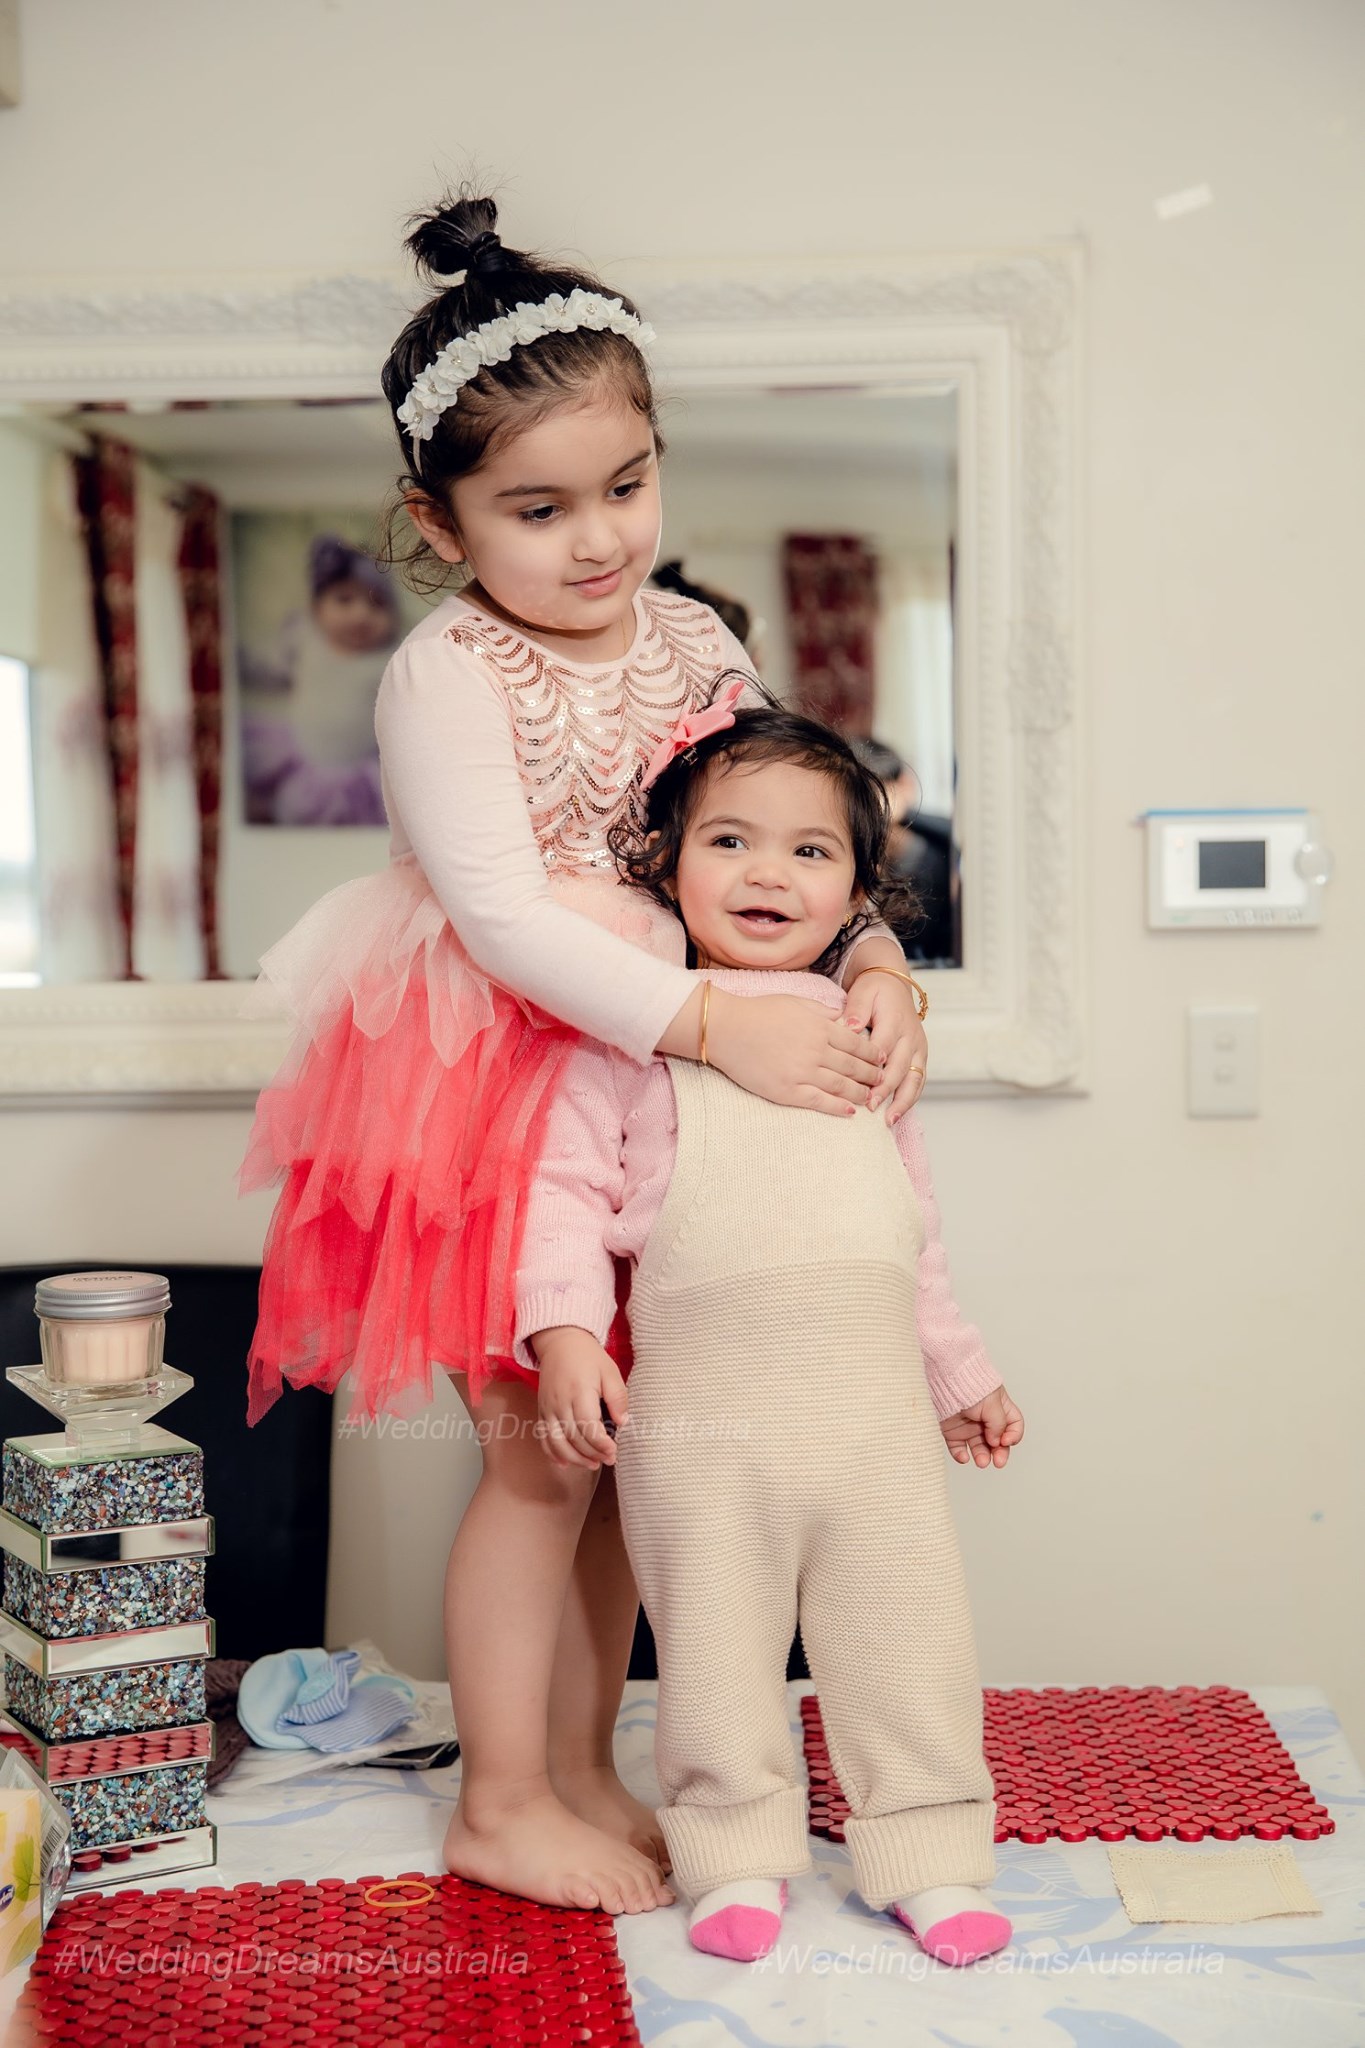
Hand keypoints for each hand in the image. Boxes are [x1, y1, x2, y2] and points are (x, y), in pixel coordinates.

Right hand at [531, 1326, 628, 1468]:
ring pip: (557, 1443)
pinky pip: (544, 1438)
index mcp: (579, 1391)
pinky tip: (566, 1462)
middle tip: (609, 1460)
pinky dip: (553, 1453)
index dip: (601, 1444)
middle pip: (573, 1438)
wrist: (560, 1342)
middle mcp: (560, 1402)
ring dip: (574, 1458)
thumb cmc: (588, 1357)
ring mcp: (548, 1408)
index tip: (613, 1451)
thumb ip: (618, 1397)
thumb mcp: (610, 1371)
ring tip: (592, 1464)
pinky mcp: (541, 1411)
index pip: (588, 1426)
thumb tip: (623, 1422)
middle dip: (592, 1454)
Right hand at [707, 988, 881, 1116]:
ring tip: (870, 1096)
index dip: (872, 1053)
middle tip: (882, 1080)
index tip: (881, 1059)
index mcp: (819, 1027)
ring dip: (860, 1092)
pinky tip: (850, 1111)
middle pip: (853, 1066)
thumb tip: (843, 1017)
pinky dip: (837, 1107)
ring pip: (841, 1086)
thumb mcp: (795, 1002)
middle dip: (871, 1074)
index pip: (856, 1043)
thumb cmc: (758, 1012)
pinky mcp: (787, 1091)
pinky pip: (819, 1101)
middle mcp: (816, 1050)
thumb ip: (822, 1011)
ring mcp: (802, 1072)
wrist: (726, 1029)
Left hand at [842, 968, 928, 1123]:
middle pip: (900, 1068)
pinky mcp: (920, 1056)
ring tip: (889, 1120)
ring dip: (902, 1101)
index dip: (873, 1069)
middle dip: (886, 1090)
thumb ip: (856, 1010)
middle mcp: (910, 1037)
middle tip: (871, 1107)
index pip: (883, 1049)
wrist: (893, 984)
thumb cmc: (874, 990)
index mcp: (895, 1021)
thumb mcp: (863, 992)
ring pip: (914, 1079)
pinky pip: (918, 1081)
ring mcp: (918, 1048)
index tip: (862, 1086)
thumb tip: (849, 1027)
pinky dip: (909, 1099)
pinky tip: (897, 1114)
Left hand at [940, 1385, 1024, 1468]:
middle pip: (998, 1441)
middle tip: (998, 1461)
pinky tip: (964, 1457)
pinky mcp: (952, 1431)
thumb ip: (998, 1424)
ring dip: (982, 1456)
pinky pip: (958, 1448)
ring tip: (981, 1461)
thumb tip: (996, 1442)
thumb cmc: (969, 1384)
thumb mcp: (992, 1402)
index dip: (1013, 1435)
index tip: (1006, 1440)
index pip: (1014, 1425)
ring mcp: (969, 1426)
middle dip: (1000, 1452)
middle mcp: (986, 1418)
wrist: (943, 1380)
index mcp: (999, 1407)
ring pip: (979, 1447)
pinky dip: (961, 1455)